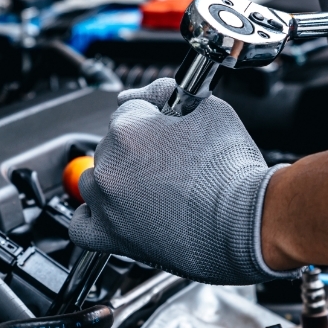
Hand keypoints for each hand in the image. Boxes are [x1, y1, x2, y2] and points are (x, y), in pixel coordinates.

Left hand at [68, 78, 295, 284]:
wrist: (246, 223)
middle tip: (171, 163)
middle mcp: (109, 165)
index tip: (168, 127)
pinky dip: (93, 216)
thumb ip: (171, 91)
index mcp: (128, 129)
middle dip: (138, 149)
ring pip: (95, 180)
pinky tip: (114, 211)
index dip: (153, 116)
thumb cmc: (233, 171)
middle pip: (111, 145)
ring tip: (152, 189)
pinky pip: (81, 225)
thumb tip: (154, 91)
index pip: (129, 108)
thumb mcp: (211, 110)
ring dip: (117, 180)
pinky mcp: (111, 236)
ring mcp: (106, 203)